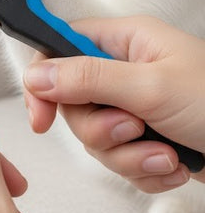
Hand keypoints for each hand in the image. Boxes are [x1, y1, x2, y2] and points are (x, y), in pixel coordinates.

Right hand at [23, 15, 204, 192]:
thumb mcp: (151, 87)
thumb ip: (89, 79)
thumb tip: (38, 74)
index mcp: (126, 41)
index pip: (61, 47)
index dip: (46, 80)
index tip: (42, 116)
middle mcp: (128, 71)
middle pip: (76, 104)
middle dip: (102, 130)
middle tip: (132, 128)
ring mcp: (138, 107)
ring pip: (98, 139)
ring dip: (129, 156)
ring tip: (164, 154)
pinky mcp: (149, 140)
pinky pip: (122, 162)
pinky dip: (145, 171)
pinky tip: (174, 166)